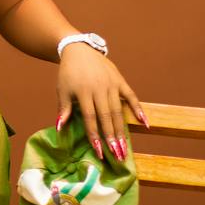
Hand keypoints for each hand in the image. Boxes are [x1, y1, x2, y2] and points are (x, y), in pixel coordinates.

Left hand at [56, 45, 143, 159]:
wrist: (79, 49)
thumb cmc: (68, 73)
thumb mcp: (62, 90)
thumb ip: (64, 109)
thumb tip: (60, 128)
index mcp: (83, 92)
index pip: (90, 118)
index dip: (94, 135)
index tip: (98, 152)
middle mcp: (99, 88)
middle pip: (106, 117)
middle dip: (111, 138)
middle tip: (116, 155)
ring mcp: (111, 84)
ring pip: (118, 110)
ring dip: (121, 130)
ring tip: (124, 147)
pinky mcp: (120, 80)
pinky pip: (131, 96)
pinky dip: (138, 109)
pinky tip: (144, 123)